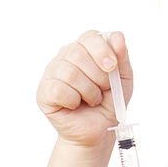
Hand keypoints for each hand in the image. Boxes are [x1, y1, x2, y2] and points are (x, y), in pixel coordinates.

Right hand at [35, 29, 133, 148]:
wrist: (99, 129)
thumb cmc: (109, 101)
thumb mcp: (123, 78)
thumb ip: (122, 56)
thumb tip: (118, 37)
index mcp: (85, 48)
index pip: (89, 37)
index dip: (102, 50)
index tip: (112, 67)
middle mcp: (66, 56)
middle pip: (77, 53)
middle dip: (98, 75)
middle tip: (103, 89)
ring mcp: (52, 73)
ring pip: (69, 73)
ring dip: (88, 91)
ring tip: (92, 99)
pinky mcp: (44, 92)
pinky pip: (58, 90)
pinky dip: (73, 101)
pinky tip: (75, 105)